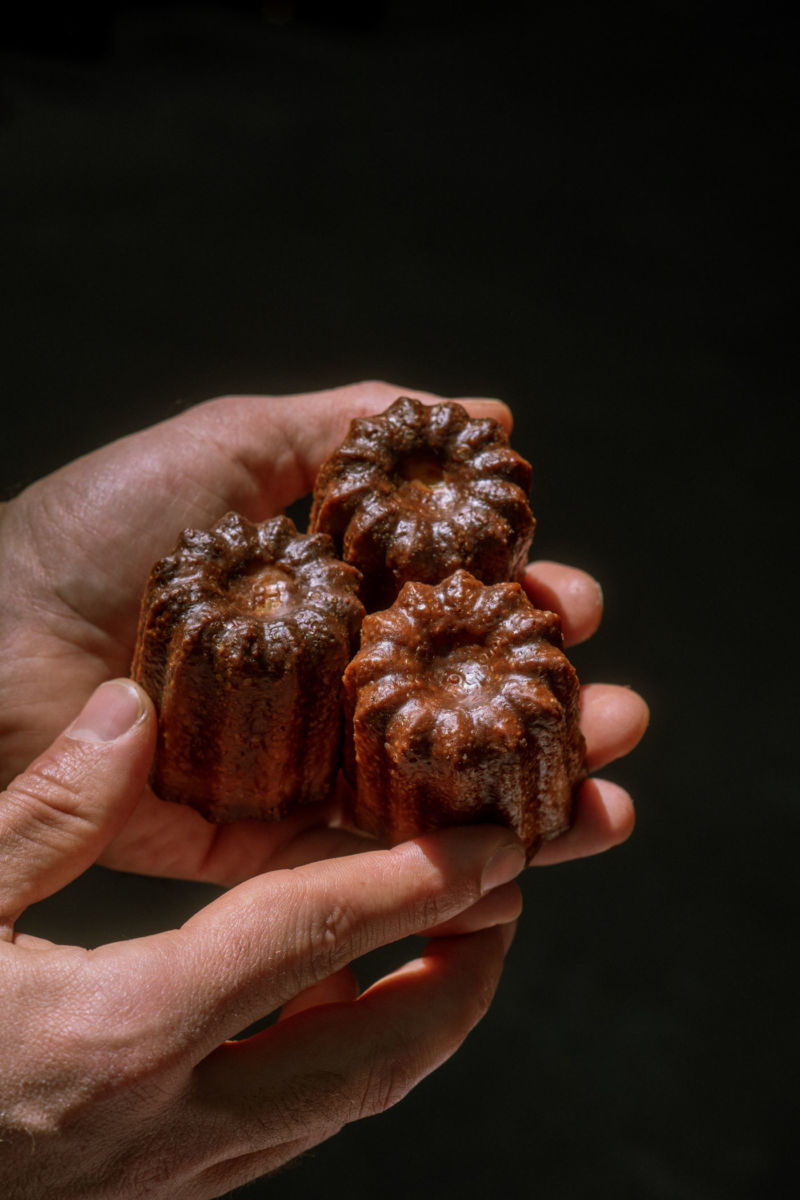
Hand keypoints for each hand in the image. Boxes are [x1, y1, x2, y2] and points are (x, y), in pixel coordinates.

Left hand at [0, 381, 647, 883]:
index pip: (449, 608)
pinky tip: (519, 871)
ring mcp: (295, 769)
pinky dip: (442, 875)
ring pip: (432, 795)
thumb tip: (485, 413)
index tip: (570, 605)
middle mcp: (323, 684)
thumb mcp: (230, 448)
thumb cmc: (92, 531)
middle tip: (622, 715)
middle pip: (459, 707)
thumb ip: (349, 429)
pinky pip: (361, 869)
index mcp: (326, 595)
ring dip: (530, 799)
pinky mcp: (253, 846)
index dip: (520, 608)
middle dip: (551, 711)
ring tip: (610, 802)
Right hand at [0, 680, 524, 1197]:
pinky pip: (291, 1120)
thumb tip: (126, 709)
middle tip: (504, 893)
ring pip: (348, 1099)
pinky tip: (323, 989)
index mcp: (122, 1035)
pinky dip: (342, 1048)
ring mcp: (176, 1179)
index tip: (496, 843)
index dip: (417, 882)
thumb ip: (43, 812)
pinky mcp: (163, 1192)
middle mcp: (174, 1125)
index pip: (311, 937)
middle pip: (378, 1053)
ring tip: (444, 931)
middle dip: (464, 970)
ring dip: (417, 1014)